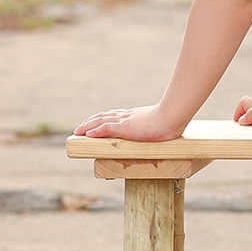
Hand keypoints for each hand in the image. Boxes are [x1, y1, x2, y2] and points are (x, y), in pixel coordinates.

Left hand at [72, 105, 186, 142]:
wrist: (173, 115)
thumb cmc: (172, 119)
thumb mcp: (161, 123)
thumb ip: (156, 125)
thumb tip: (163, 130)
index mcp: (133, 116)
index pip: (113, 115)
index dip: (101, 119)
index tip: (93, 122)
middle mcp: (127, 116)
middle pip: (103, 116)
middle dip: (90, 122)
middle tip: (79, 128)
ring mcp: (125, 121)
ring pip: (101, 121)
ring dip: (88, 126)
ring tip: (77, 131)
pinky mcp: (126, 128)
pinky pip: (106, 128)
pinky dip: (96, 131)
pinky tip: (87, 134)